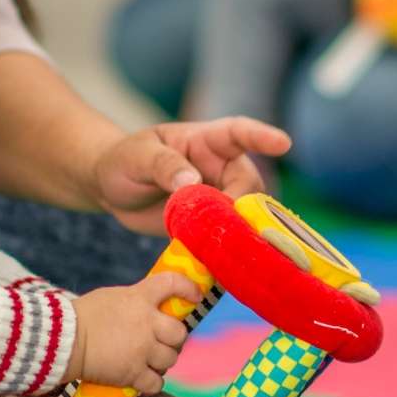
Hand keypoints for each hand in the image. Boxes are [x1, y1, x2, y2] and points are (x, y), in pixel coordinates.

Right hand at [66, 270, 201, 392]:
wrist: (62, 340)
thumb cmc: (83, 316)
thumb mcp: (113, 298)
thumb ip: (136, 302)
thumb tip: (151, 310)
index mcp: (140, 298)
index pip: (173, 283)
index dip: (189, 288)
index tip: (195, 297)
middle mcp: (147, 323)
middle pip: (180, 332)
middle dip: (175, 339)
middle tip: (164, 342)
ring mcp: (142, 349)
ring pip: (171, 359)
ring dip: (163, 361)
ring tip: (150, 361)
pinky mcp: (133, 373)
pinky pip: (157, 383)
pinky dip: (152, 384)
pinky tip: (144, 381)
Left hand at [92, 117, 291, 233]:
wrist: (112, 190)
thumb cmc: (125, 160)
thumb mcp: (138, 156)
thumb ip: (164, 165)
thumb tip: (191, 181)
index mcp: (205, 141)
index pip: (238, 133)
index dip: (262, 137)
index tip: (284, 144)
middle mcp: (219, 168)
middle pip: (249, 185)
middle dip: (242, 205)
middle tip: (222, 222)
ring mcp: (217, 197)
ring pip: (244, 215)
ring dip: (235, 230)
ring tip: (217, 245)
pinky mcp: (209, 225)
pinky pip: (227, 237)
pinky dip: (224, 250)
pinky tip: (215, 263)